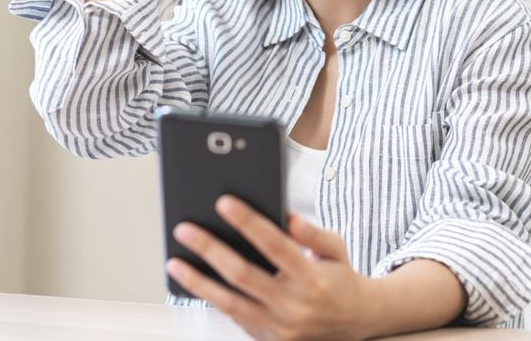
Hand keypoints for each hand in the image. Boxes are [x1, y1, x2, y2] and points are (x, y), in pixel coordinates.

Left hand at [167, 195, 378, 339]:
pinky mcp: (269, 340)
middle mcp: (294, 306)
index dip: (248, 222)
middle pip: (243, 274)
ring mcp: (280, 328)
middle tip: (185, 230)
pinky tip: (194, 283)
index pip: (274, 245)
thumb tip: (287, 217)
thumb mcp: (336, 250)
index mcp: (312, 278)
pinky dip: (212, 300)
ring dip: (198, 282)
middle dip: (210, 249)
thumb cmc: (340, 279)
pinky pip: (235, 318)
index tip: (224, 203)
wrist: (355, 324)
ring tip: (176, 263)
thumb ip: (312, 233)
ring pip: (230, 303)